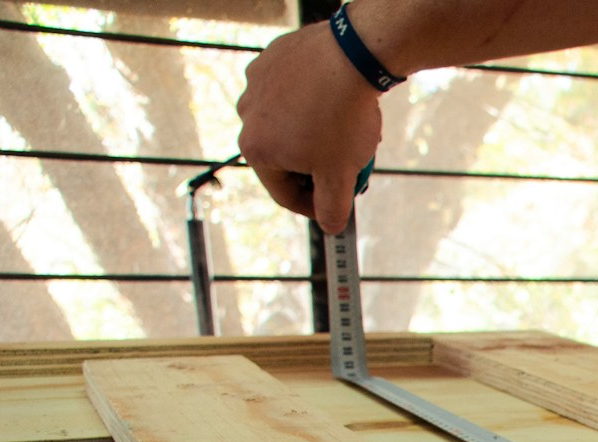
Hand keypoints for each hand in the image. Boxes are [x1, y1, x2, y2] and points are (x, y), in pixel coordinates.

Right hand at [237, 21, 383, 234]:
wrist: (350, 57)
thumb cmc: (341, 120)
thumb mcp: (340, 175)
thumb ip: (332, 208)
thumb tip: (330, 227)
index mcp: (256, 150)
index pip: (285, 194)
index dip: (316, 207)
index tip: (338, 205)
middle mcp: (247, 116)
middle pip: (286, 158)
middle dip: (319, 167)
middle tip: (349, 167)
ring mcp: (257, 84)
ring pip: (290, 123)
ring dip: (316, 135)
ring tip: (348, 132)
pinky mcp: (272, 59)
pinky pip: (294, 92)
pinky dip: (313, 102)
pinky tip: (338, 101)